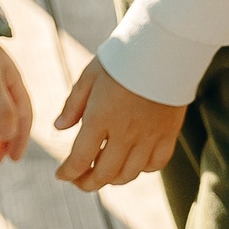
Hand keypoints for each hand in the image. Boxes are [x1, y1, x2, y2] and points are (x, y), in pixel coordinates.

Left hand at [54, 58, 184, 190]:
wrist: (165, 45)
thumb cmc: (123, 58)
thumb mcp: (90, 76)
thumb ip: (73, 105)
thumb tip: (59, 128)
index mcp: (100, 118)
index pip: (79, 161)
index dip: (67, 173)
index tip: (61, 174)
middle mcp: (125, 132)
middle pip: (104, 174)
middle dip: (87, 183)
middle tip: (79, 180)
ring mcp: (149, 135)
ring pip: (129, 174)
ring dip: (112, 179)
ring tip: (104, 171)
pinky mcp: (169, 132)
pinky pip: (156, 164)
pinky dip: (142, 169)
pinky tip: (133, 161)